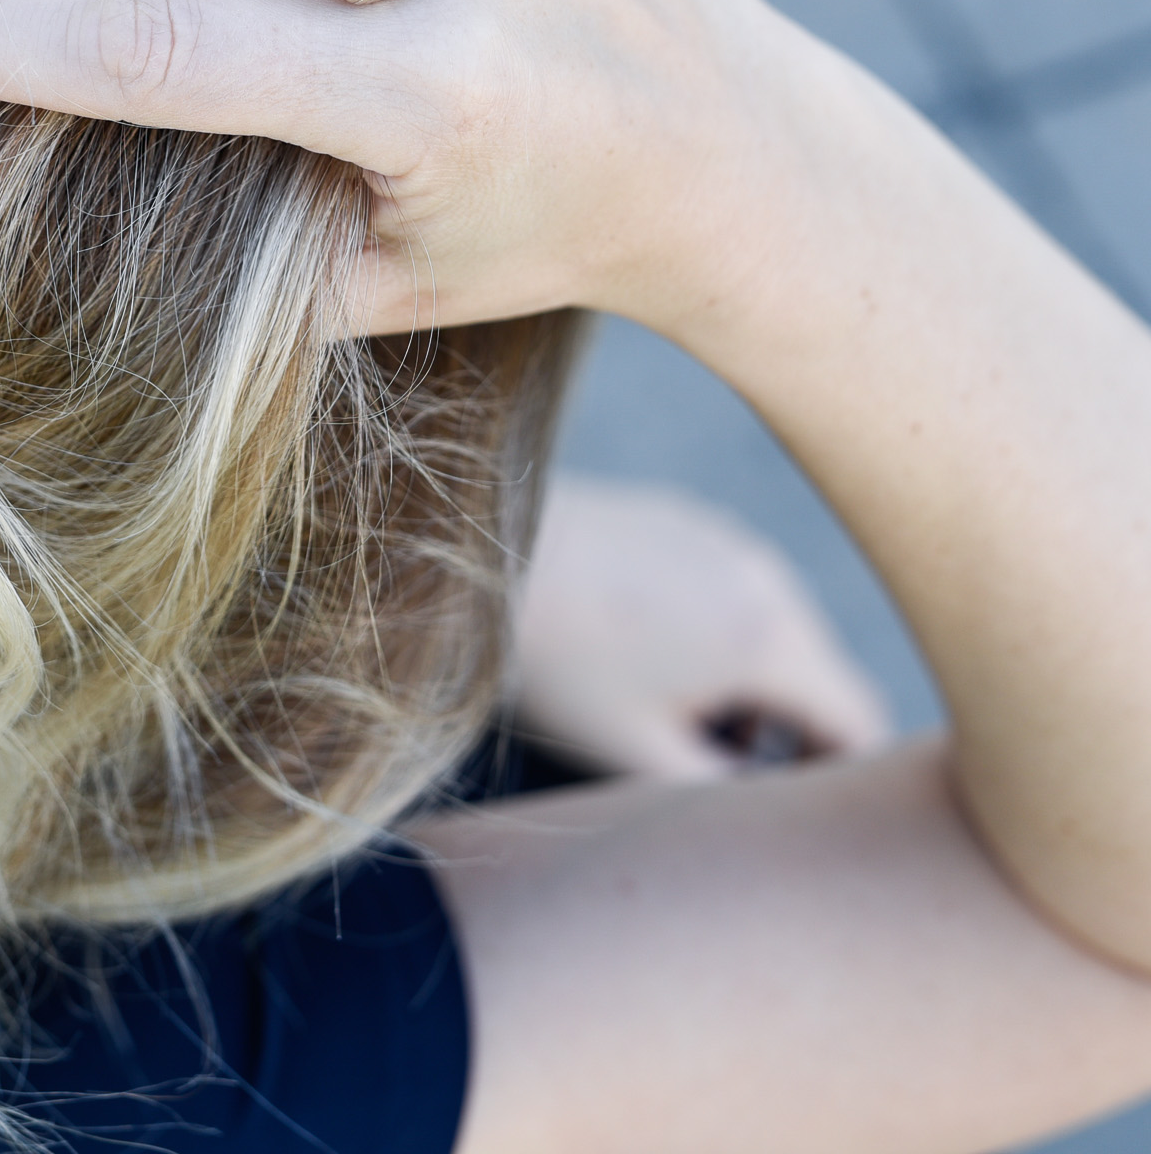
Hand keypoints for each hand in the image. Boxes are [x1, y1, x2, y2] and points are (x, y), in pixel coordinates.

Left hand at [513, 476, 892, 780]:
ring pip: (779, 632)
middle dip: (792, 736)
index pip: (863, 725)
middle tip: (719, 773)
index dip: (845, 784)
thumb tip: (777, 808)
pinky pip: (735, 590)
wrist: (473, 553)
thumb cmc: (553, 662)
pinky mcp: (688, 520)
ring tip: (669, 715)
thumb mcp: (642, 755)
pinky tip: (642, 653)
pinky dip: (719, 633)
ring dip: (753, 686)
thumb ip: (730, 794)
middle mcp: (767, 577)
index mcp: (769, 639)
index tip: (797, 816)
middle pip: (824, 678)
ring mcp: (728, 538)